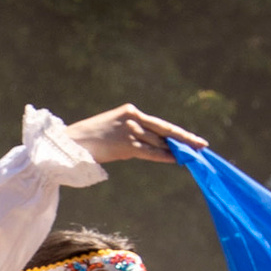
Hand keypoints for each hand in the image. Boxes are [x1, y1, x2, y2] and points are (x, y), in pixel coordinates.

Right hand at [62, 104, 199, 166]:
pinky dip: (164, 156)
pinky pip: (150, 152)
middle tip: (202, 145)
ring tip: (190, 157)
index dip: (177, 132)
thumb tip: (149, 147)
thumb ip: (130, 134)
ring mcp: (130, 131)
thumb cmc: (86, 139)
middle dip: (184, 140)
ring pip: (158, 143)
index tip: (192, 138)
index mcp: (130, 111)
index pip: (159, 124)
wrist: (68, 143)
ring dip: (174, 151)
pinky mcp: (126, 145)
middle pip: (164, 132)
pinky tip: (176, 160)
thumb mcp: (111, 130)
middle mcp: (133, 118)